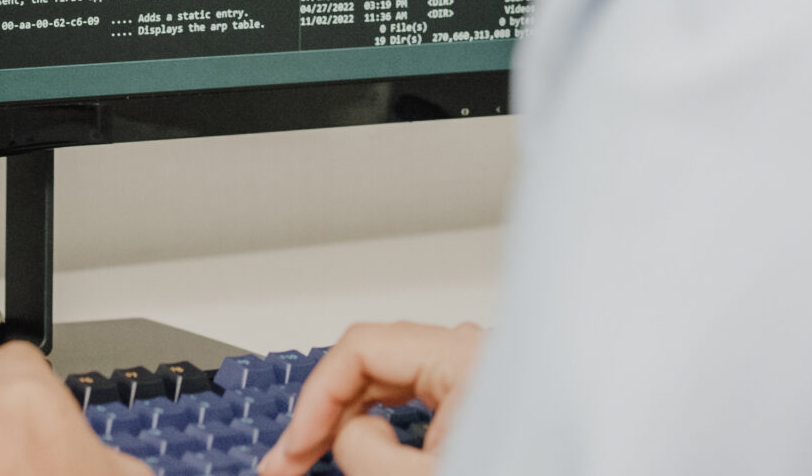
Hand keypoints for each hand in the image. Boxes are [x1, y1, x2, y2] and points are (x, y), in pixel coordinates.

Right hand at [258, 321, 481, 475]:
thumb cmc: (525, 469)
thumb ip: (369, 451)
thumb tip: (347, 432)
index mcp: (468, 356)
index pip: (363, 348)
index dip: (316, 399)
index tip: (295, 449)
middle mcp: (475, 354)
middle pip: (374, 363)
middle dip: (325, 413)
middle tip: (287, 464)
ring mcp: (480, 376)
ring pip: (392, 383)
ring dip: (349, 422)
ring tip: (314, 461)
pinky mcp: (482, 402)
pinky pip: (416, 402)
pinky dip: (383, 427)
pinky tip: (364, 451)